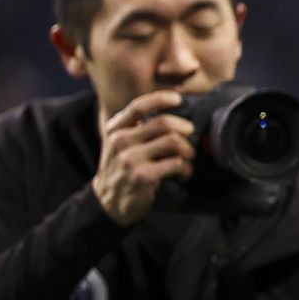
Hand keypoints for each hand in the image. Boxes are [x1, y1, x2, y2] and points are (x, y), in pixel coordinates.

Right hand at [91, 90, 194, 226]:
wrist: (108, 201)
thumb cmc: (122, 168)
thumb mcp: (120, 144)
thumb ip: (136, 127)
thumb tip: (172, 108)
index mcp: (115, 129)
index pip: (139, 106)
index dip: (161, 98)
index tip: (178, 99)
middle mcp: (120, 141)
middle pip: (164, 123)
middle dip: (186, 130)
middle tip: (190, 140)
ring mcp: (130, 159)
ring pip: (174, 142)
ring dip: (188, 151)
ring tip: (187, 159)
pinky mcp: (143, 176)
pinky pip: (177, 164)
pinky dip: (186, 169)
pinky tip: (182, 174)